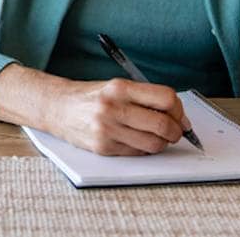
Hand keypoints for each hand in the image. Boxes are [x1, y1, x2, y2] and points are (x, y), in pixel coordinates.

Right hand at [50, 77, 191, 155]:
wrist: (57, 107)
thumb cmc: (91, 97)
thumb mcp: (116, 86)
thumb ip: (145, 98)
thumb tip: (178, 117)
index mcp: (120, 87)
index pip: (165, 98)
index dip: (179, 110)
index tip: (181, 117)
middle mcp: (113, 107)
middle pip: (163, 124)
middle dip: (176, 131)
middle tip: (176, 131)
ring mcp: (107, 129)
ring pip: (154, 143)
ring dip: (162, 143)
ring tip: (156, 136)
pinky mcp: (103, 147)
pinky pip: (138, 153)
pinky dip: (145, 149)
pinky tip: (138, 140)